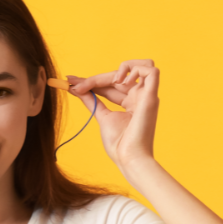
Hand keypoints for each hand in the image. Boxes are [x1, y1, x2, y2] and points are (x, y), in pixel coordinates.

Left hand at [65, 59, 159, 175]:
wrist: (128, 158)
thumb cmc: (119, 144)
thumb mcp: (102, 116)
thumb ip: (92, 101)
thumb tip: (76, 88)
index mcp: (131, 102)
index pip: (111, 84)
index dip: (92, 81)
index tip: (70, 81)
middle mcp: (141, 97)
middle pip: (119, 75)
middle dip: (95, 78)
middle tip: (75, 84)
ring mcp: (147, 96)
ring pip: (142, 65)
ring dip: (124, 67)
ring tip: (110, 82)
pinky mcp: (151, 97)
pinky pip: (151, 70)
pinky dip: (136, 69)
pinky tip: (121, 81)